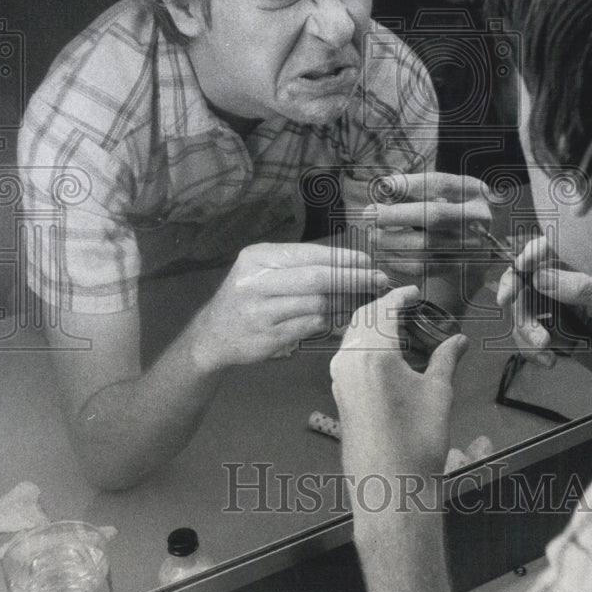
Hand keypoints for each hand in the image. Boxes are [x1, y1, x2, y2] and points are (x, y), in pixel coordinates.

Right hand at [193, 242, 386, 368]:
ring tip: (363, 300)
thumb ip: (297, 265)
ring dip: (345, 302)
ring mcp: (261, 311)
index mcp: (258, 258)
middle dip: (352, 278)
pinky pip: (310, 325)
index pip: (309, 255)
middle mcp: (257, 282)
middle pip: (316, 278)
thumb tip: (347, 263)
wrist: (213, 333)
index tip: (367, 261)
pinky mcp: (269, 337)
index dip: (342, 258)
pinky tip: (341, 318)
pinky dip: (330, 321)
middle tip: (378, 280)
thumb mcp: (262, 270)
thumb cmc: (247, 296)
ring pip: (317, 303)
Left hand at [330, 285, 469, 486]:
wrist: (390, 486)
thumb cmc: (418, 440)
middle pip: (364, 317)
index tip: (414, 291)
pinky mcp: (339, 392)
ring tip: (402, 328)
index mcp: (373, 353)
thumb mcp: (438, 392)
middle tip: (409, 305)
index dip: (400, 295)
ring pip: (353, 335)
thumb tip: (459, 340)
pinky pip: (348, 354)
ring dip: (374, 325)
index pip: (384, 309)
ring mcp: (339, 377)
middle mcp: (349, 359)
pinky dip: (365, 344)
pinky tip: (388, 353)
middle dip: (385, 307)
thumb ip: (446, 358)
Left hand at [360, 172, 491, 283]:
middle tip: (370, 213)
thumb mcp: (442, 194)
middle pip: (433, 215)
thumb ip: (415, 190)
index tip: (384, 186)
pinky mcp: (459, 269)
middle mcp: (478, 218)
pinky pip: (423, 267)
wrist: (475, 250)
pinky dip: (398, 260)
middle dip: (396, 214)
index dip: (409, 184)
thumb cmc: (449, 213)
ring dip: (391, 241)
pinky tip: (385, 253)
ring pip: (425, 245)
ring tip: (373, 235)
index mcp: (474, 191)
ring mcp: (472, 246)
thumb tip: (384, 188)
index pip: (439, 184)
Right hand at [496, 236, 591, 392]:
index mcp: (586, 272)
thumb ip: (584, 290)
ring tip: (545, 348)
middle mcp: (569, 289)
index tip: (520, 267)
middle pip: (526, 283)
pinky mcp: (559, 338)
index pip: (550, 251)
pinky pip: (531, 340)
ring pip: (525, 314)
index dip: (530, 254)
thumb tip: (541, 276)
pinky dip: (532, 351)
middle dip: (517, 298)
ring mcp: (562, 314)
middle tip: (512, 307)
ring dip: (526, 331)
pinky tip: (549, 361)